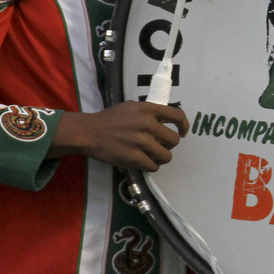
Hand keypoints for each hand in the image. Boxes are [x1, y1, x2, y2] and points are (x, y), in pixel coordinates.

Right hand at [50, 102, 188, 171]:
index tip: (183, 132)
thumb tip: (165, 121)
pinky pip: (154, 166)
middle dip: (169, 145)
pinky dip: (151, 166)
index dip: (184, 125)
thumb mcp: (131, 107)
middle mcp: (147, 124)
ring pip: (167, 156)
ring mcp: (141, 142)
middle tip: (160, 145)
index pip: (177, 116)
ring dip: (161, 157)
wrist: (89, 132)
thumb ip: (148, 112)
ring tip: (152, 155)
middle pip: (174, 140)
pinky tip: (143, 161)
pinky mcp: (134, 158)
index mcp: (147, 109)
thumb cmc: (110, 119)